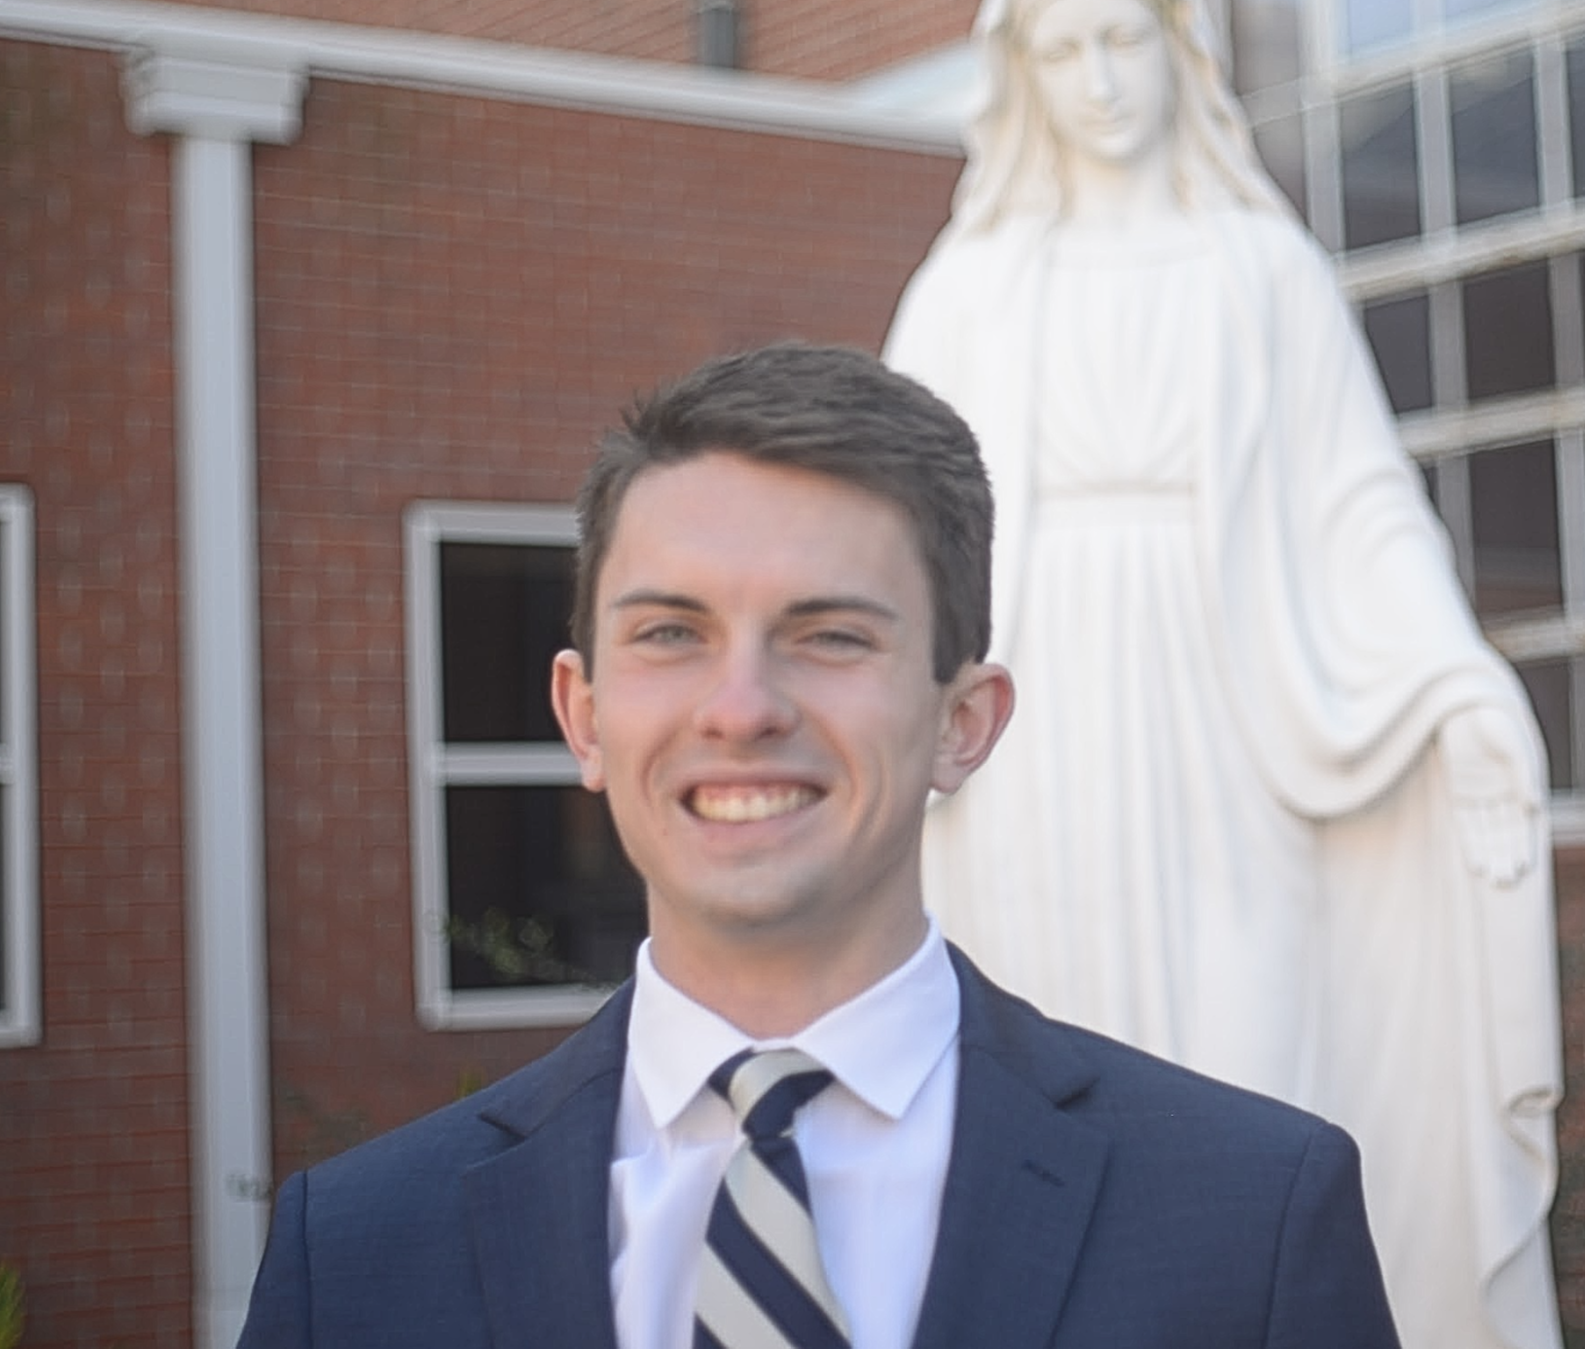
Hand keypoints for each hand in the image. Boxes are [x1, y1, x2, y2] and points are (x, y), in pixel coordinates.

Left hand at [1439, 705, 1539, 886]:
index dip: (1523, 844)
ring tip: (1494, 878)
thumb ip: (1522, 777)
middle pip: (1504, 831)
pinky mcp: (1458, 790)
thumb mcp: (1513, 747)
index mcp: (1519, 783)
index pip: (1522, 822)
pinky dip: (1471, 841)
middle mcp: (1501, 793)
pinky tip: (1476, 861)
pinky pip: (1465, 821)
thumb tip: (1533, 807)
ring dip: (1490, 854)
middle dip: (1506, 856)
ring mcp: (1479, 793)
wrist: (1462, 704)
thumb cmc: (1494, 720)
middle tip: (1506, 882)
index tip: (1524, 867)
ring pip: (1486, 831)